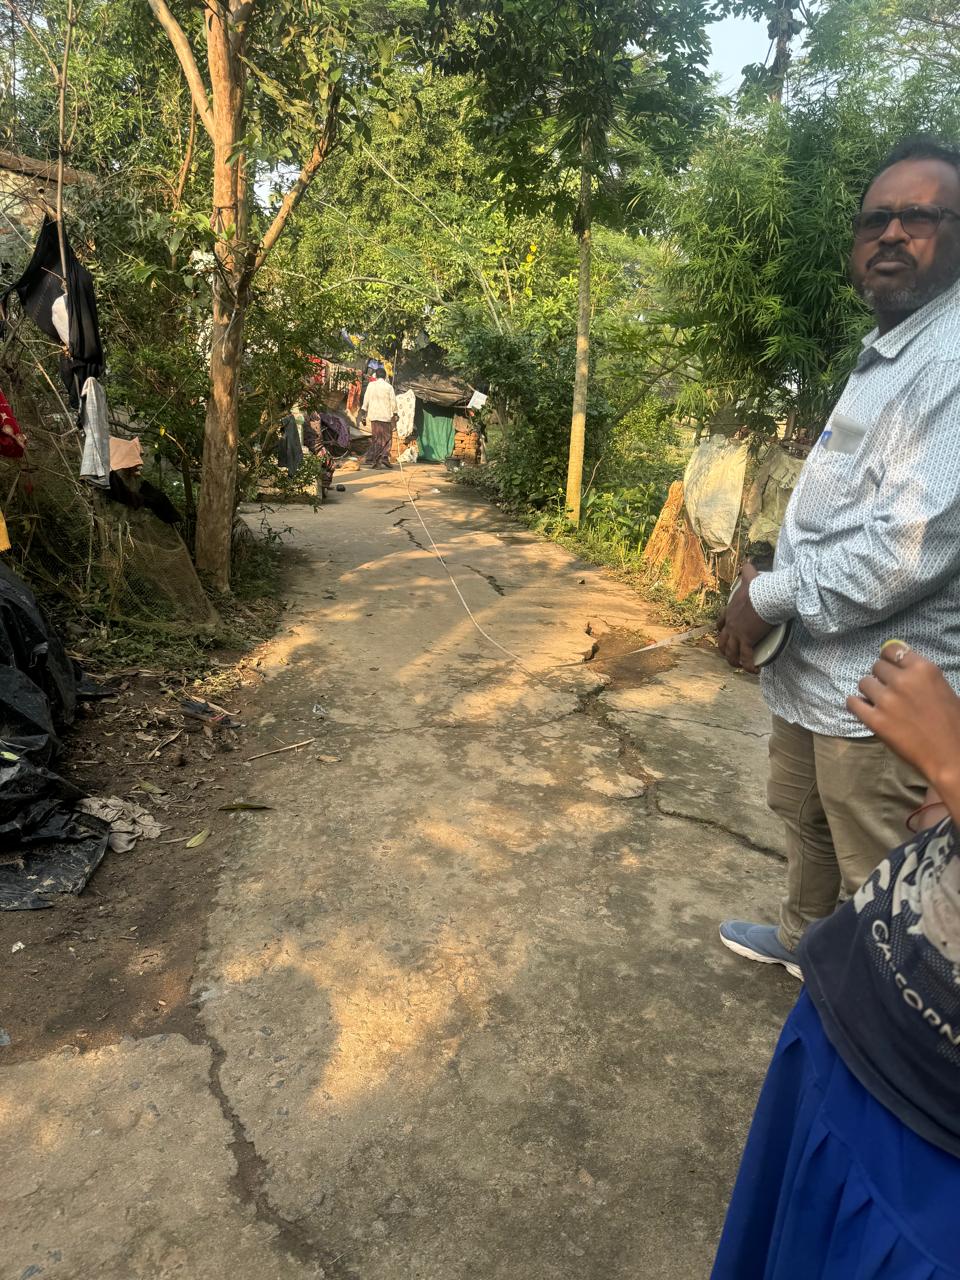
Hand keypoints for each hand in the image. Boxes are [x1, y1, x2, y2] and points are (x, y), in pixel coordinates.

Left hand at [716, 562, 772, 673]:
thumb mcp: (751, 578)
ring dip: (734, 661)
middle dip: (725, 650)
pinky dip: (749, 666)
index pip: (721, 623)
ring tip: (741, 667)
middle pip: (722, 641)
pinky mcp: (747, 640)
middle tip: (731, 656)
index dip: (721, 631)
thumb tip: (748, 561)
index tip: (723, 635)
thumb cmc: (761, 588)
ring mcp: (738, 633)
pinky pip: (746, 658)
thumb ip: (748, 570)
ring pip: (730, 652)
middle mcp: (731, 624)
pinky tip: (755, 671)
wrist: (767, 596)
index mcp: (730, 611)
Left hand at [848, 645, 959, 817]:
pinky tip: (862, 708)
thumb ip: (920, 675)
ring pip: (863, 683)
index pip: (892, 650)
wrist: (951, 755)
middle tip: (887, 689)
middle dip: (880, 676)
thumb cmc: (953, 723)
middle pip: (876, 666)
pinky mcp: (875, 720)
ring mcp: (887, 700)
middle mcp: (903, 680)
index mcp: (923, 669)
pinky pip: (853, 703)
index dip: (888, 658)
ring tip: (877, 701)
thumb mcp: (942, 688)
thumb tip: (899, 664)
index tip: (889, 667)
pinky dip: (855, 704)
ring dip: (869, 691)